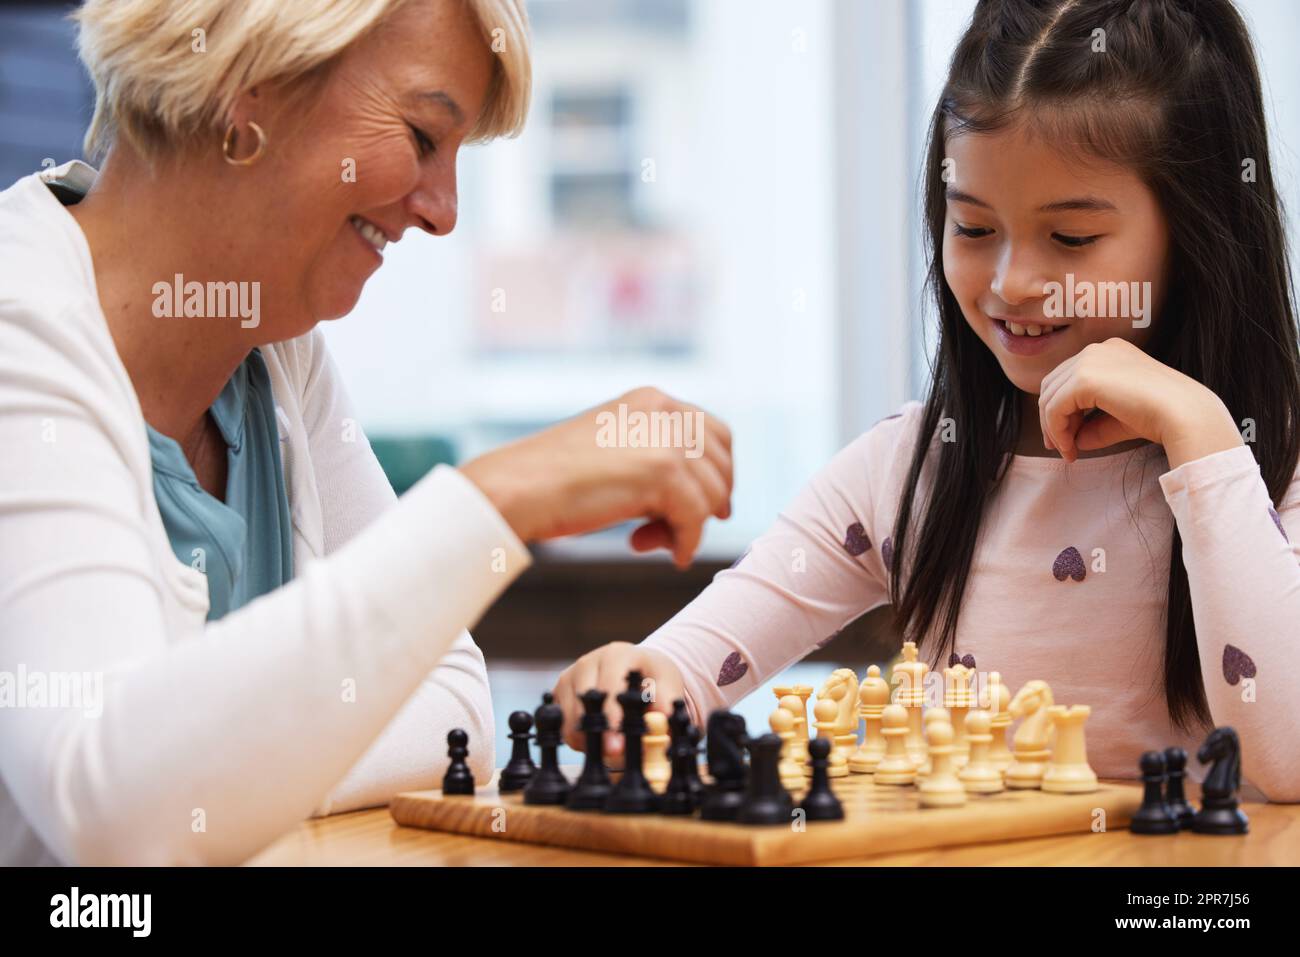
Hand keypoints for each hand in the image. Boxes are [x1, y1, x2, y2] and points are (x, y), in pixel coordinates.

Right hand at [460, 387, 732, 566]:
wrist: (517, 488)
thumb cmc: (554, 481)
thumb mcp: (614, 454)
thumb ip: (656, 462)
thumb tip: (711, 500)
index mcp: (651, 400)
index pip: (713, 433)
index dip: (719, 473)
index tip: (712, 508)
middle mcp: (664, 410)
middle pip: (720, 463)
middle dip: (708, 502)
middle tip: (678, 533)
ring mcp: (665, 438)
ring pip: (712, 494)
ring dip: (689, 527)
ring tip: (650, 542)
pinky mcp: (663, 470)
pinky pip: (697, 518)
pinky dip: (688, 543)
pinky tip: (671, 556)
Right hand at [552, 642, 685, 763]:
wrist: (635, 668)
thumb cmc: (652, 677)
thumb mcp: (668, 685)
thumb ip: (667, 703)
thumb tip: (661, 723)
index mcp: (616, 655)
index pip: (608, 686)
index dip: (613, 716)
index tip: (618, 743)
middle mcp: (587, 663)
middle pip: (583, 702)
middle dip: (598, 732)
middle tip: (614, 755)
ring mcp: (569, 677)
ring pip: (569, 719)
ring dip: (588, 739)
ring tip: (612, 747)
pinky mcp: (558, 693)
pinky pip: (562, 725)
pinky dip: (578, 739)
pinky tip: (599, 739)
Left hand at [1038, 338, 1242, 468]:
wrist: (1182, 414)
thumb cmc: (1159, 416)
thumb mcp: (1119, 419)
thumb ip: (1093, 425)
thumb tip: (1072, 440)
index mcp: (1108, 351)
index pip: (1067, 378)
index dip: (1060, 409)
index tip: (1066, 438)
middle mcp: (1096, 350)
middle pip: (1052, 385)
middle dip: (1051, 419)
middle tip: (1060, 447)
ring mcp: (1089, 360)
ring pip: (1049, 397)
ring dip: (1053, 428)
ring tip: (1067, 451)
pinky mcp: (1084, 378)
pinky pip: (1054, 407)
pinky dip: (1056, 430)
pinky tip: (1069, 448)